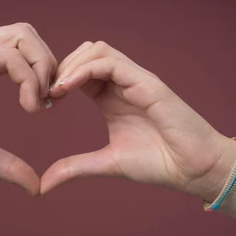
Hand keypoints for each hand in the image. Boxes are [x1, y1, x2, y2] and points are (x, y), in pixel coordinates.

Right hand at [0, 23, 56, 194]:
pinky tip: (28, 106)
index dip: (45, 74)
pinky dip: (27, 78)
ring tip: (38, 103)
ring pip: (23, 36)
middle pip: (29, 35)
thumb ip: (7, 165)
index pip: (26, 51)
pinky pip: (8, 55)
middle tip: (50, 100)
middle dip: (49, 64)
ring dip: (42, 67)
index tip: (48, 106)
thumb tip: (36, 188)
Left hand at [42, 41, 235, 200]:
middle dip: (60, 68)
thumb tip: (44, 184)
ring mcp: (135, 80)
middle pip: (85, 53)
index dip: (57, 80)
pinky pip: (111, 62)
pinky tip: (68, 88)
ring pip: (96, 50)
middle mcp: (122, 84)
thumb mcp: (106, 163)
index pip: (79, 71)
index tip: (41, 102)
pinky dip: (85, 69)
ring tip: (55, 90)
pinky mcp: (147, 83)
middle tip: (45, 93)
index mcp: (111, 98)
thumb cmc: (159, 163)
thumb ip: (75, 168)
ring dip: (71, 65)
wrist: (194, 170)